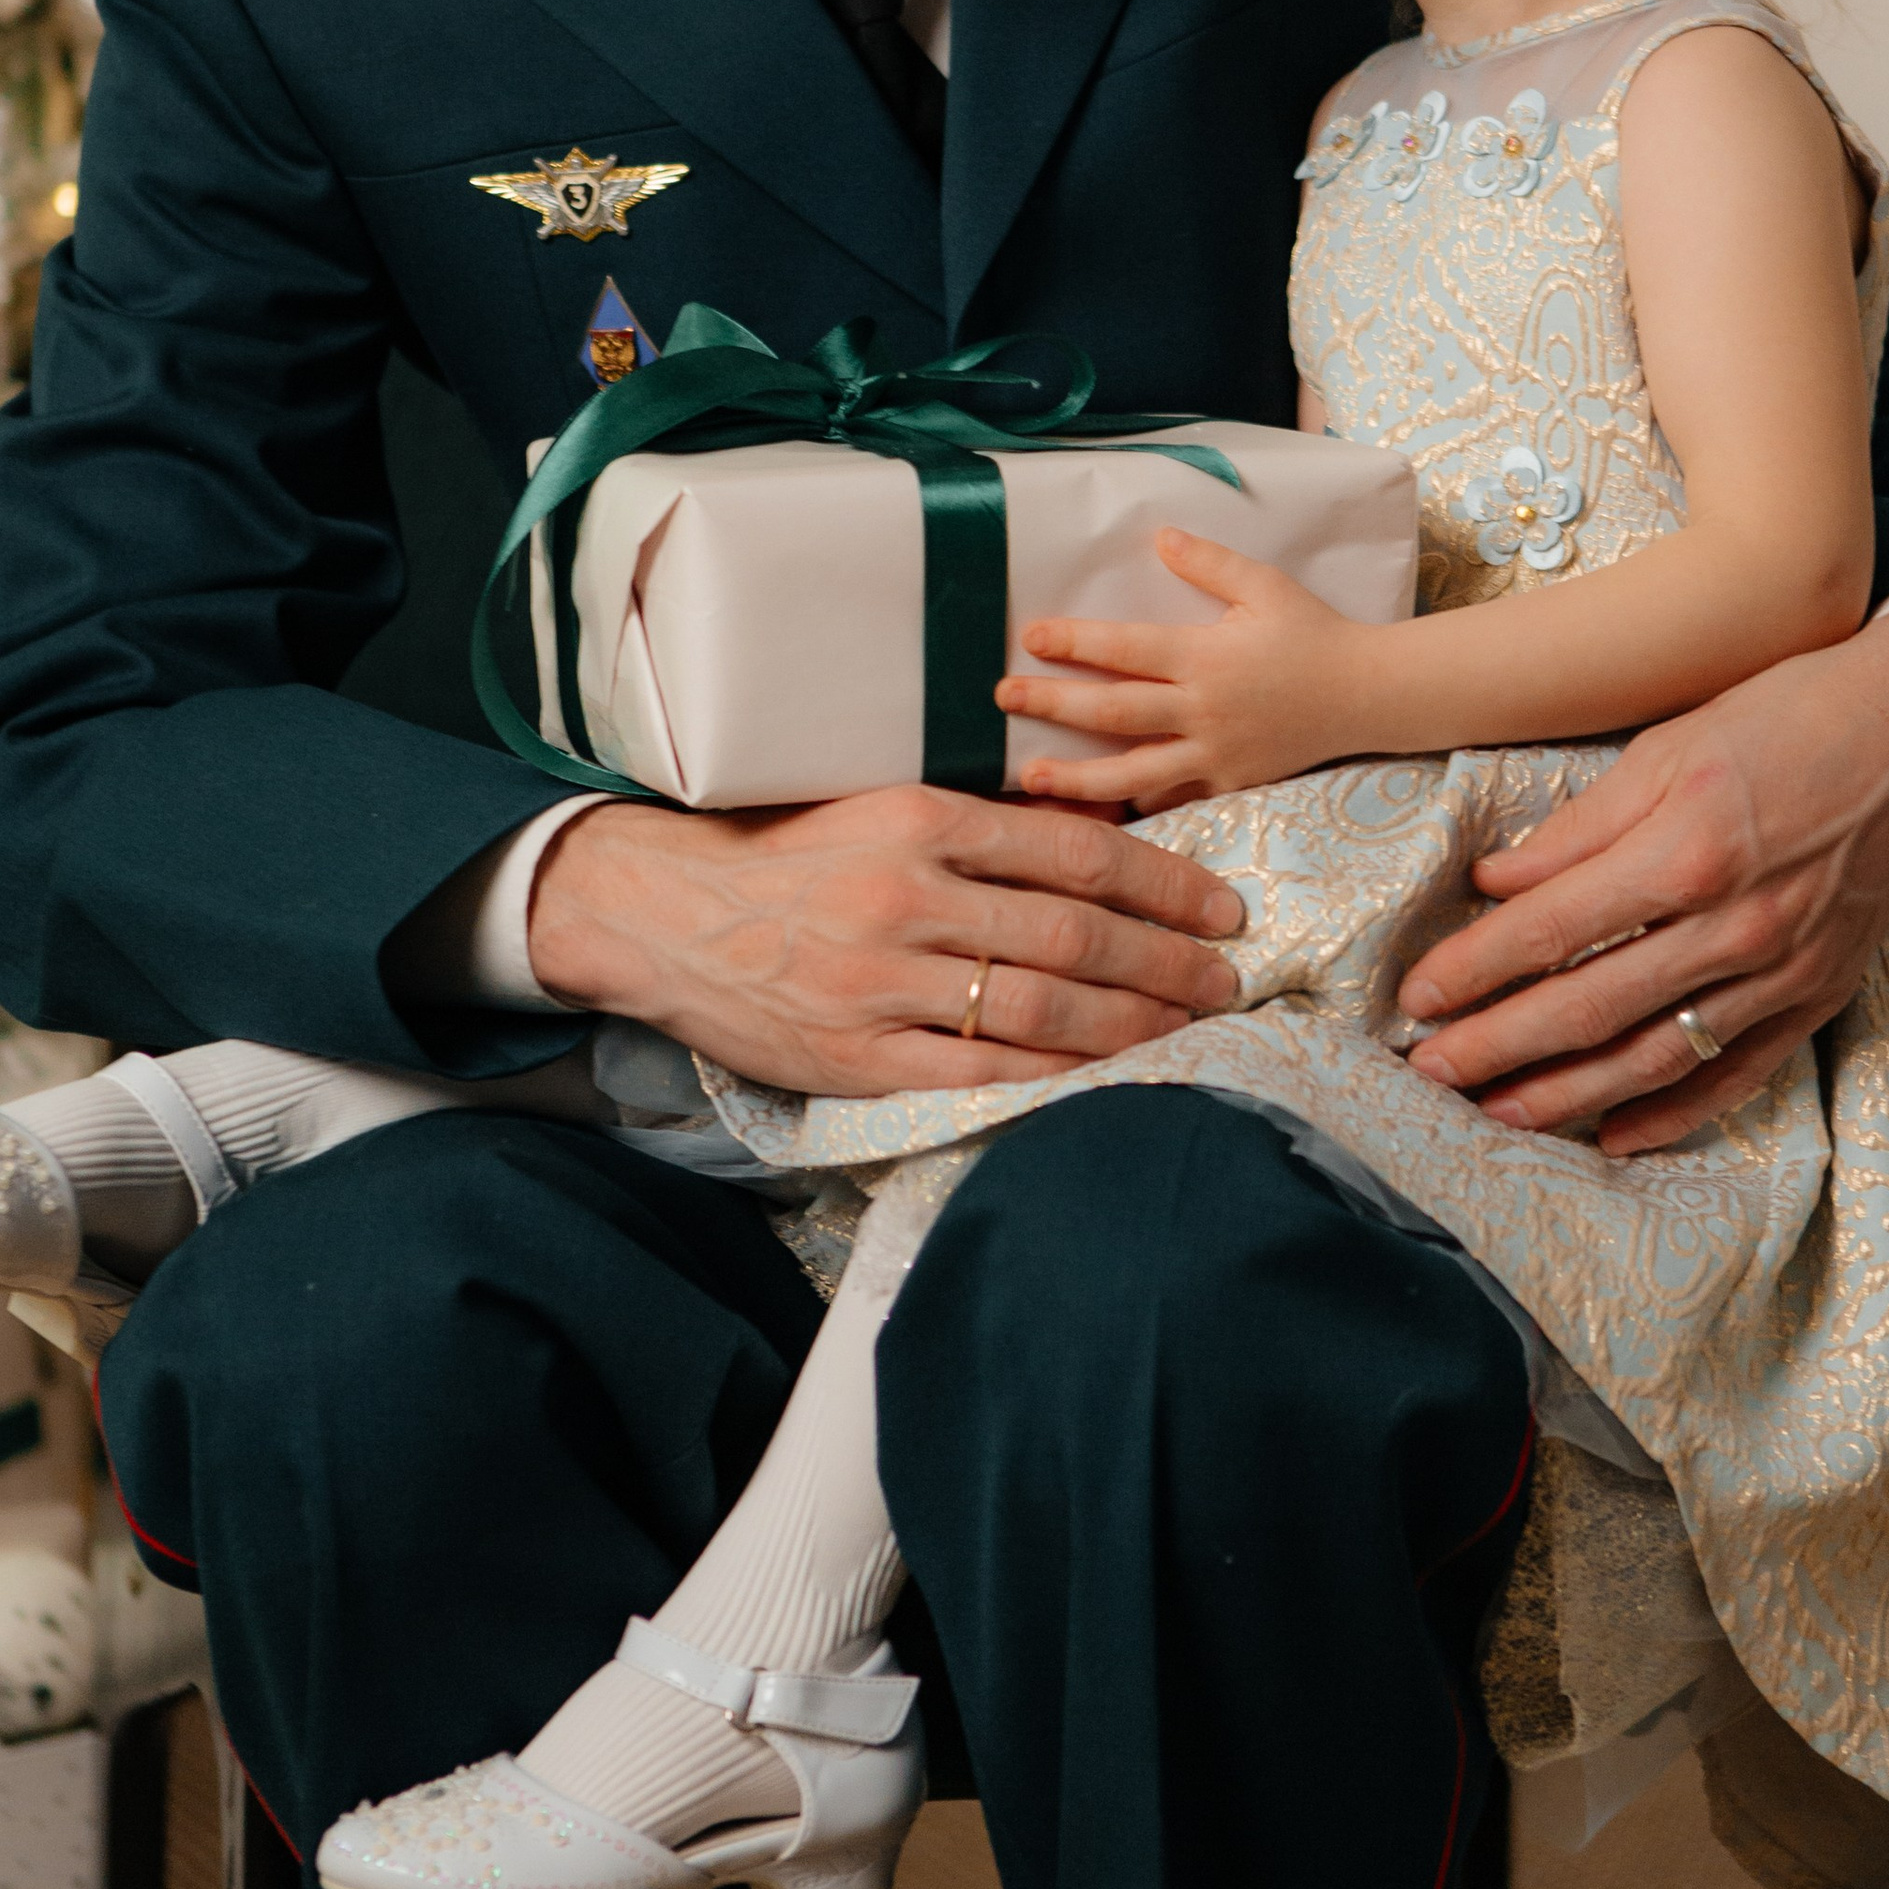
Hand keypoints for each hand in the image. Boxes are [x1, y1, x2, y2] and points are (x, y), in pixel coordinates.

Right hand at [524, 785, 1243, 1096]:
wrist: (661, 912)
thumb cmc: (784, 856)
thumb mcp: (880, 809)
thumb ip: (981, 829)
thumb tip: (1101, 838)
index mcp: (922, 821)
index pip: (1076, 852)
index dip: (1165, 882)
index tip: (1221, 904)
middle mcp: (910, 897)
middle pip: (1076, 933)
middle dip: (1168, 960)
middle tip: (1227, 977)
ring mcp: (883, 982)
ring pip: (1039, 1005)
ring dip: (1130, 1021)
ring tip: (1187, 1028)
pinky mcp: (857, 1055)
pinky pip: (976, 1072)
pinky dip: (1050, 1077)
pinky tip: (1103, 1078)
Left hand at [997, 526, 1372, 810]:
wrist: (1368, 696)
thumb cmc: (1314, 633)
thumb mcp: (1266, 587)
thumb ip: (1210, 564)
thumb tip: (1159, 537)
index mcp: (1207, 657)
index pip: (1127, 649)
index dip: (1076, 642)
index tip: (1031, 637)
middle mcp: (1205, 710)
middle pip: (1114, 711)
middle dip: (1055, 703)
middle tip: (1002, 697)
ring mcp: (1215, 754)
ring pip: (1134, 773)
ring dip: (1077, 777)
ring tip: (1031, 775)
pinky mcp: (1229, 785)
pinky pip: (1172, 800)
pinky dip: (1132, 807)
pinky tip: (1090, 812)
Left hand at [1395, 604, 1888, 1155]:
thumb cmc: (1789, 717)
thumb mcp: (1669, 746)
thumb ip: (1579, 827)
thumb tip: (1493, 884)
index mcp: (1687, 850)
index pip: (1552, 930)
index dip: (1475, 970)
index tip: (1414, 997)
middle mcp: (1735, 926)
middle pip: (1590, 1008)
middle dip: (1498, 1049)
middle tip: (1428, 1074)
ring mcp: (1782, 972)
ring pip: (1654, 1057)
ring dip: (1566, 1095)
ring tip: (1496, 1115)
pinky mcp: (1819, 996)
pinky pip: (1737, 1074)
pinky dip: (1673, 1113)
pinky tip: (1613, 1136)